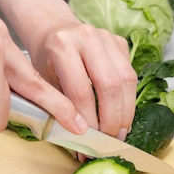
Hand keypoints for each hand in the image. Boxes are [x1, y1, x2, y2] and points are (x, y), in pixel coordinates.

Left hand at [27, 21, 137, 140]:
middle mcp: (87, 37)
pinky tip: (122, 115)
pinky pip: (130, 75)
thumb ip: (60, 108)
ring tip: (119, 132)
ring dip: (125, 112)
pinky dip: (128, 100)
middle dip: (111, 119)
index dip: (89, 120)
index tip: (89, 141)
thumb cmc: (46, 61)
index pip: (80, 91)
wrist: (53, 30)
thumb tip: (79, 143)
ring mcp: (107, 37)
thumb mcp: (43, 82)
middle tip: (108, 140)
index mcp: (61, 46)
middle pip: (109, 85)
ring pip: (126, 80)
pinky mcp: (120, 42)